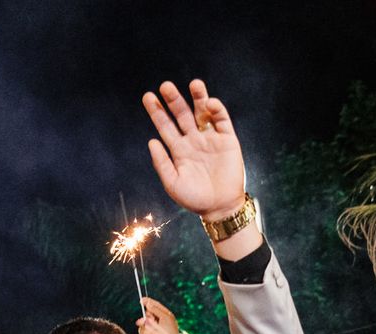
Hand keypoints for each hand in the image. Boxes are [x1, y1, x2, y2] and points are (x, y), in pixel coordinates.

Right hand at [136, 297, 185, 333]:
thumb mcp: (163, 329)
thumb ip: (152, 319)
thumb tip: (144, 312)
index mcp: (165, 323)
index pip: (155, 310)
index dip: (149, 304)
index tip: (142, 300)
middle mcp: (157, 330)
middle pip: (144, 322)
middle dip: (146, 327)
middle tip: (148, 329)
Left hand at [143, 79, 246, 218]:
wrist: (219, 207)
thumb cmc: (194, 198)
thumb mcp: (173, 182)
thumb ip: (162, 162)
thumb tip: (151, 141)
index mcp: (178, 149)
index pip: (165, 126)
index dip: (157, 111)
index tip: (148, 97)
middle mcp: (193, 140)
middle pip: (182, 114)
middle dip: (174, 100)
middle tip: (165, 86)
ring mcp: (210, 138)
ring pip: (202, 112)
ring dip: (198, 97)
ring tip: (194, 84)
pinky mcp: (228, 139)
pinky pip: (222, 120)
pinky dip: (217, 110)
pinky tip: (210, 103)